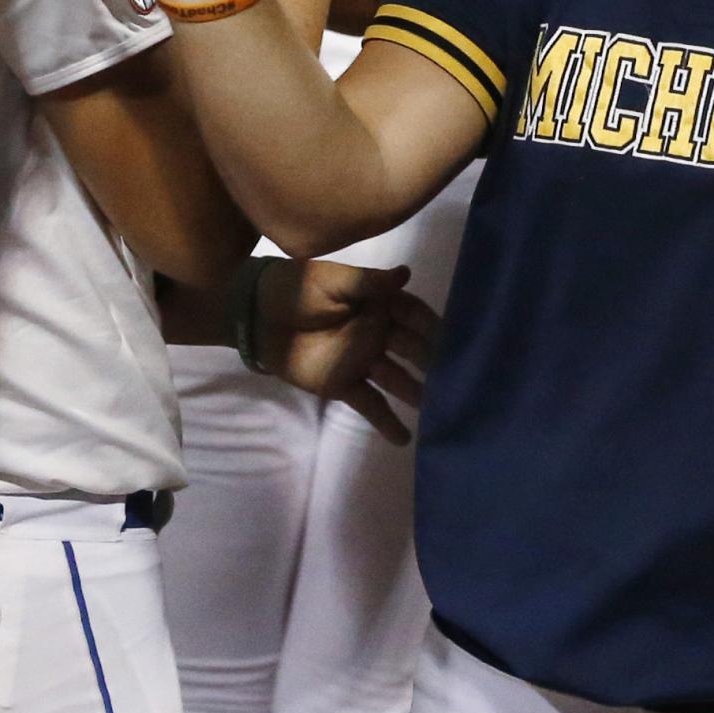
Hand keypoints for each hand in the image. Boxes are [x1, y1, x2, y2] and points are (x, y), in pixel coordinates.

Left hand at [258, 259, 441, 443]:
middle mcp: (378, 333)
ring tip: (440, 410)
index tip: (457, 341)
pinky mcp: (344, 385)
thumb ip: (370, 283)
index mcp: (379, 304)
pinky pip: (370, 404)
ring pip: (397, 379)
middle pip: (412, 350)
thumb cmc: (297, 289)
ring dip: (417, 393)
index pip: (415, 316)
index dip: (434, 327)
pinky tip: (405, 439)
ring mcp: (362, 361)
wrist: (256, 315)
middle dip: (433, 363)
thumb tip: (407, 274)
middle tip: (457, 380)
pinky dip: (386, 421)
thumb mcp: (334, 280)